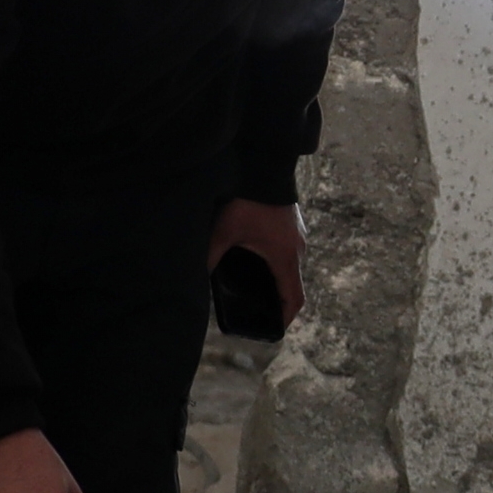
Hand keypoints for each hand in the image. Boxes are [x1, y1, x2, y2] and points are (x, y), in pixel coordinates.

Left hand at [207, 193, 305, 322]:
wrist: (264, 163)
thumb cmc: (247, 199)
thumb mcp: (223, 231)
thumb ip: (210, 257)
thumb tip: (195, 279)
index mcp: (285, 257)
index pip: (294, 298)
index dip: (286, 318)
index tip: (275, 329)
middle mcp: (298, 248)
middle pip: (292, 283)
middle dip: (278, 300)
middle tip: (257, 310)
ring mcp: (298, 234)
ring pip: (290, 266)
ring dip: (276, 279)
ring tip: (254, 286)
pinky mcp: (292, 222)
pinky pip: (288, 250)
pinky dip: (276, 262)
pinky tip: (255, 258)